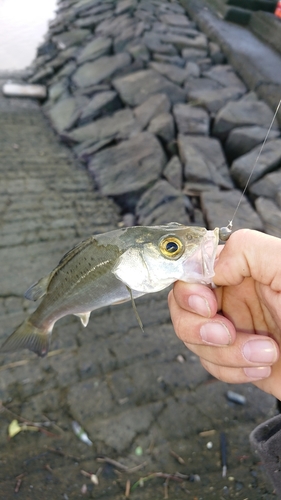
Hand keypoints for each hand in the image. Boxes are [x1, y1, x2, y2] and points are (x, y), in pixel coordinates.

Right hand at [168, 229, 280, 399]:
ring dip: (226, 354)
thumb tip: (209, 266)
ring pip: (193, 338)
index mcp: (242, 269)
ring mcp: (232, 328)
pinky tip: (264, 365)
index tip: (206, 304)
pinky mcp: (236, 359)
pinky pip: (211, 364)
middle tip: (226, 333)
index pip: (193, 268)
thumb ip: (246, 251)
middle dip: (198, 325)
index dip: (189, 287)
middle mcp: (233, 296)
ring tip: (266, 353)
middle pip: (182, 304)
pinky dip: (234, 371)